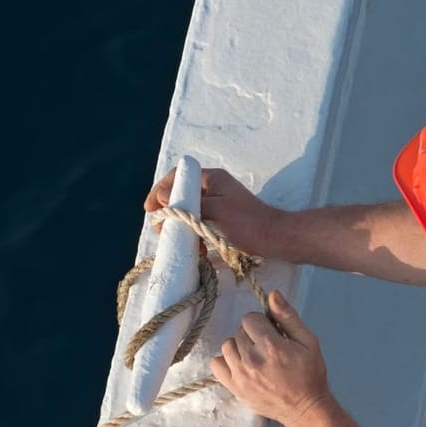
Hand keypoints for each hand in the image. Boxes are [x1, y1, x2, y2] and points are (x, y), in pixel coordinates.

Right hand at [144, 167, 282, 256]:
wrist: (276, 239)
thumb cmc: (248, 222)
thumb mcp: (215, 210)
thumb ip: (189, 203)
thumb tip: (162, 196)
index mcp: (213, 179)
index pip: (179, 176)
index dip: (160, 190)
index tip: (149, 209)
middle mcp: (215, 188)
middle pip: (182, 196)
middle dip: (170, 213)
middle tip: (161, 230)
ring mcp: (220, 204)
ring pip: (191, 213)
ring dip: (183, 228)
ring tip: (178, 242)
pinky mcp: (224, 220)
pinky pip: (202, 224)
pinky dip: (196, 235)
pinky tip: (197, 250)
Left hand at [211, 290, 330, 425]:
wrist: (305, 409)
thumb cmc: (310, 374)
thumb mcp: (308, 341)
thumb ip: (288, 317)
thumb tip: (272, 294)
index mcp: (270, 345)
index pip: (250, 318)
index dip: (262, 323)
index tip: (273, 333)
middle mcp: (251, 359)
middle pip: (239, 331)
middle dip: (253, 335)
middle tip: (268, 348)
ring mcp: (240, 375)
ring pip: (227, 346)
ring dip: (240, 347)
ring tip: (255, 357)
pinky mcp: (234, 388)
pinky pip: (217, 365)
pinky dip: (227, 362)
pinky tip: (242, 365)